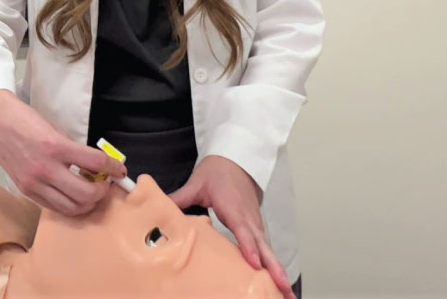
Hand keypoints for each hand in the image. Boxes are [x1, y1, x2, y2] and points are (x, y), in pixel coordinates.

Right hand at [0, 90, 125, 215]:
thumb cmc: (26, 120)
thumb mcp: (55, 130)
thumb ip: (75, 150)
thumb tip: (96, 166)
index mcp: (56, 147)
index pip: (96, 162)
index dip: (113, 168)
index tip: (119, 170)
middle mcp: (45, 168)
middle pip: (86, 194)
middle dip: (102, 192)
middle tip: (105, 184)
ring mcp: (34, 183)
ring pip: (71, 207)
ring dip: (87, 203)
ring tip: (91, 192)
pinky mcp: (25, 191)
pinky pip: (53, 207)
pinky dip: (69, 204)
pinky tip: (72, 195)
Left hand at [169, 155, 294, 298]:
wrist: (236, 161)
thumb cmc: (217, 172)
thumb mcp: (196, 184)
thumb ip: (178, 198)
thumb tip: (159, 209)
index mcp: (234, 208)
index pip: (243, 230)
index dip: (249, 247)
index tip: (254, 263)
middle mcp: (249, 219)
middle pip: (264, 246)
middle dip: (275, 268)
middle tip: (284, 288)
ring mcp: (256, 225)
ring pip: (269, 251)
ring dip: (279, 271)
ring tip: (287, 293)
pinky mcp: (257, 229)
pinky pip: (267, 250)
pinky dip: (275, 266)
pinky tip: (279, 282)